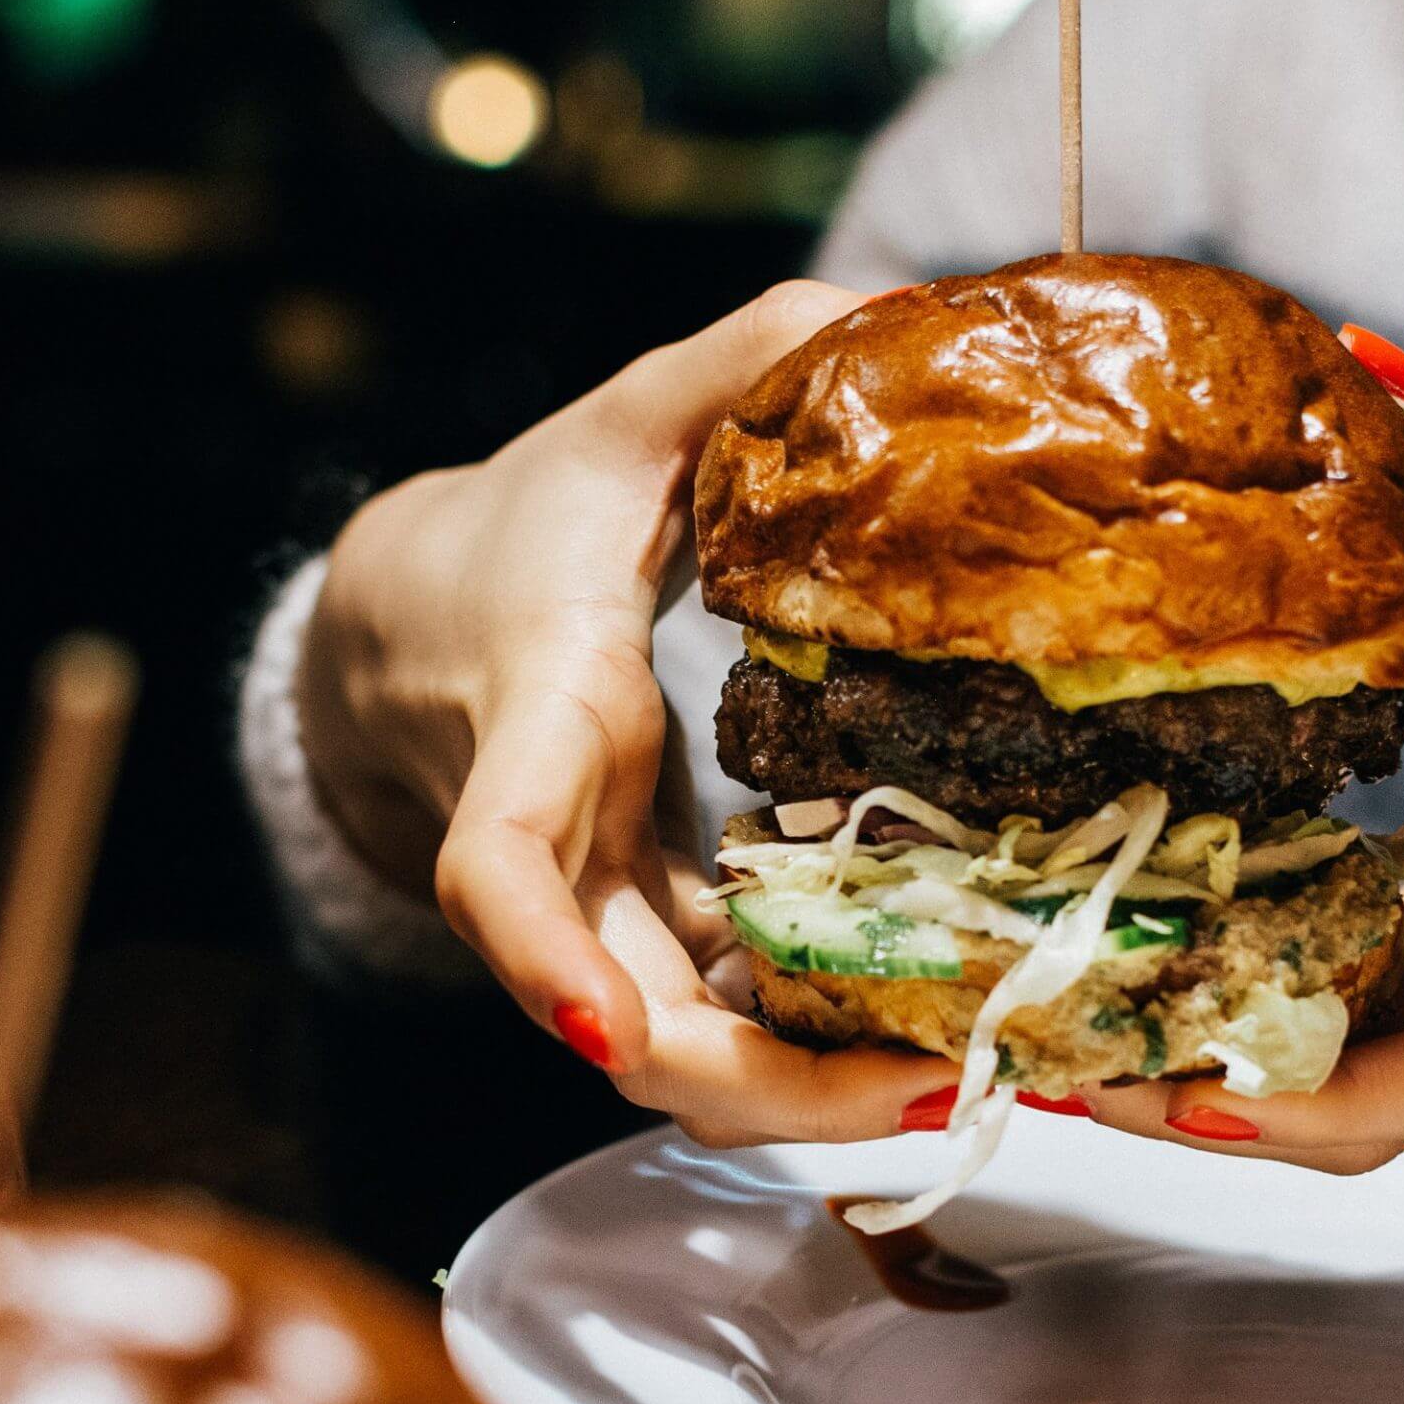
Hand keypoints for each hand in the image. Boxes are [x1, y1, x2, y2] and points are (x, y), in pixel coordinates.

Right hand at [294, 283, 951, 1143]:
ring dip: (819, 1098)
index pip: (497, 861)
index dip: (541, 952)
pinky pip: (732, 1024)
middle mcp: (560, 853)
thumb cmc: (525, 527)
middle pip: (625, 1023)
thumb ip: (736, 360)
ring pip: (689, 1056)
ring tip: (981, 1083)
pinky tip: (953, 1045)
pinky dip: (824, 1054)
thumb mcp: (616, 422)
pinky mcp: (651, 934)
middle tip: (933, 1088)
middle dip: (766, 1088)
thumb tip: (883, 305)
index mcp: (538, 720)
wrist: (422, 627)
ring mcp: (602, 913)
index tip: (605, 1029)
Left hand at [1091, 329, 1403, 1171]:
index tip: (1184, 1096)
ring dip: (1234, 1064)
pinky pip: (1386, 1006)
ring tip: (1079, 1020)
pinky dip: (1283, 999)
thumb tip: (1377, 369)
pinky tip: (1178, 953)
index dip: (1316, 1108)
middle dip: (1223, 1106)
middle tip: (1061, 1060)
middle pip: (1375, 1106)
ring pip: (1371, 1072)